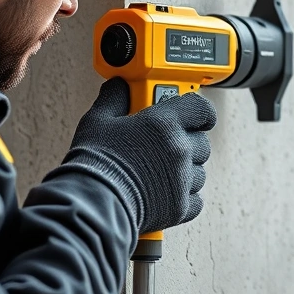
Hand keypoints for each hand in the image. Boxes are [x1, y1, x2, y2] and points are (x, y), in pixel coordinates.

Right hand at [62, 78, 216, 234]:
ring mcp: (182, 180)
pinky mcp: (181, 207)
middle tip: (164, 147)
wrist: (92, 204)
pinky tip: (163, 191)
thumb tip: (120, 86)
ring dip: (185, 171)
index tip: (196, 116)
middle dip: (187, 144)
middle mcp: (179, 150)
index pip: (201, 109)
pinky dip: (184, 197)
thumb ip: (114, 99)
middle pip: (201, 142)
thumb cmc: (95, 165)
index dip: (201, 112)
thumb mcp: (97, 122)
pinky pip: (196, 199)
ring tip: (159, 171)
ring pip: (199, 172)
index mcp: (164, 124)